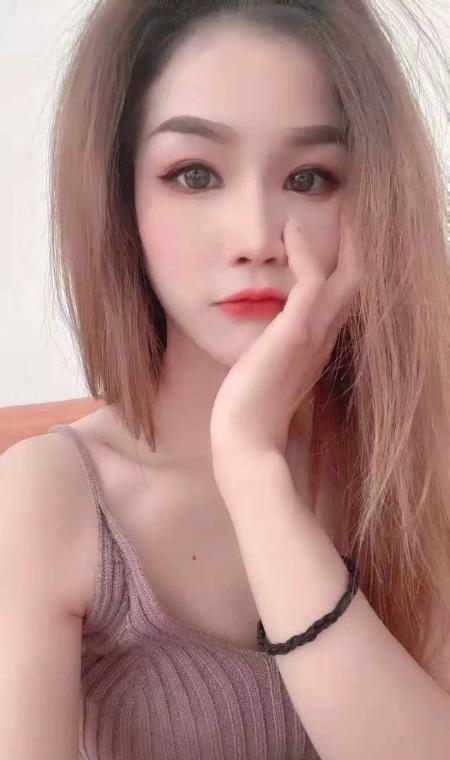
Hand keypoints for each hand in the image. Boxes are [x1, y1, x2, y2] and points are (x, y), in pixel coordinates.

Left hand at [210, 209, 361, 463]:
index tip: (336, 239)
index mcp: (317, 345)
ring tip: (338, 204)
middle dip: (357, 247)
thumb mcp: (266, 371)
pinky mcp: (296, 333)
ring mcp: (314, 335)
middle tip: (353, 211)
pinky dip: (305, 250)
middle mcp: (324, 338)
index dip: (344, 267)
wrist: (245, 441)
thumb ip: (272, 350)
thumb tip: (259, 336)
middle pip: (356, 283)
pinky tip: (291, 228)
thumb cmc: (249, 411)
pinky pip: (311, 280)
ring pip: (348, 277)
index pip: (340, 298)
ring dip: (344, 239)